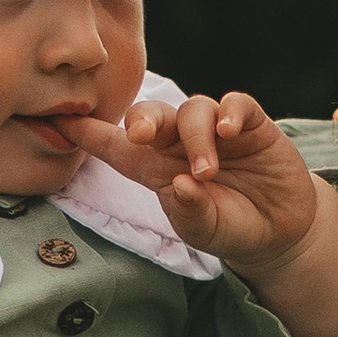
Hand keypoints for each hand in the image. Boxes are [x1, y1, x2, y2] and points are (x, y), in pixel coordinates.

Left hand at [87, 90, 315, 275]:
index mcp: (156, 168)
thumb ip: (189, 214)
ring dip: (195, 137)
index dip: (89, 133)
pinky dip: (230, 113)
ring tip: (206, 172)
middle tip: (141, 137)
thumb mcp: (206, 232)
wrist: (279, 231)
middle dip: (141, 118)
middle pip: (151, 115)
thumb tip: (182, 185)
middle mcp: (180, 142)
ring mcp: (215, 131)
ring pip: (193, 110)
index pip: (116, 146)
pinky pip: (235, 104)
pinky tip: (229, 133)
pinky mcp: (250, 125)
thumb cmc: (231, 228)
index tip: (59, 121)